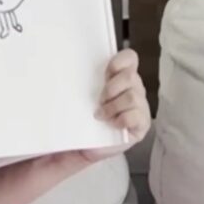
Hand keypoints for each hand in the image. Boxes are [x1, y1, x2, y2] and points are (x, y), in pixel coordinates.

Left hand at [75, 49, 151, 163]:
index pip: (129, 58)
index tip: (107, 71)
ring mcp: (140, 105)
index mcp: (120, 76)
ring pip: (132, 96)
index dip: (120, 61)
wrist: (88, 144)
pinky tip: (113, 124)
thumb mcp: (82, 96)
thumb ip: (79, 82)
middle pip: (130, 76)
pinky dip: (121, 120)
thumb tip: (61, 65)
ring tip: (101, 115)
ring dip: (113, 106)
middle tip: (99, 99)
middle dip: (111, 88)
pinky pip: (135, 116)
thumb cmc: (87, 116)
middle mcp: (133, 88)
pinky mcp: (142, 124)